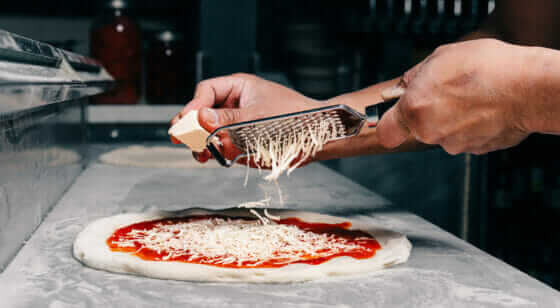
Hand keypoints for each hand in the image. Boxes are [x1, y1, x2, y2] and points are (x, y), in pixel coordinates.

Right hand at [171, 73, 322, 163]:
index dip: (193, 105)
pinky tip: (206, 156)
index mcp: (239, 87)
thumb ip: (227, 119)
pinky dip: (213, 150)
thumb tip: (199, 118)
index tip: (186, 121)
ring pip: (210, 129)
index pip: (207, 91)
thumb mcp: (258, 116)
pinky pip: (221, 143)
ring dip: (199, 140)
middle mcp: (235, 103)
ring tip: (195, 151)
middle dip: (191, 124)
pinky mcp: (242, 139)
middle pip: (204, 110)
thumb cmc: (294, 117)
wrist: (317, 135)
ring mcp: (238, 122)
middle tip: (178, 136)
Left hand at [377, 39, 533, 154]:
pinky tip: (488, 108)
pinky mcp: (478, 150)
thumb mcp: (440, 57)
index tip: (396, 116)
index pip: (387, 132)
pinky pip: (468, 137)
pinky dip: (474, 125)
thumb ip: (416, 75)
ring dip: (454, 118)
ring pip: (446, 132)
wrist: (529, 87)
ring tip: (475, 96)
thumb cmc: (485, 67)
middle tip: (449, 92)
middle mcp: (430, 132)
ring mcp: (455, 144)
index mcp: (414, 109)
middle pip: (420, 128)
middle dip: (430, 113)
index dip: (390, 124)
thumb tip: (404, 85)